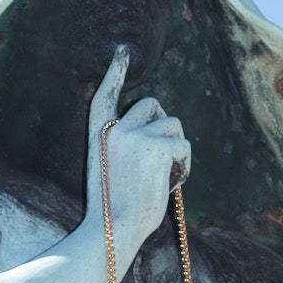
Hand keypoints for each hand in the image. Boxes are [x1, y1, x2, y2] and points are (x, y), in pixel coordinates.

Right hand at [87, 46, 190, 246]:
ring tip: (162, 179)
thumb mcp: (112, 175)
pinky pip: (184, 146)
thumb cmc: (114, 215)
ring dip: (176, 150)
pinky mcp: (157, 146)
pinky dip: (184, 167)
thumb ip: (129, 151)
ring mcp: (135, 135)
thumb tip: (163, 141)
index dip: (114, 72)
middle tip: (163, 159)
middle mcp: (115, 129)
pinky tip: (169, 184)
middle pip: (152, 106)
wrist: (113, 230)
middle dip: (164, 127)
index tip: (122, 51)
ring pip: (173, 125)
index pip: (105, 96)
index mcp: (98, 136)